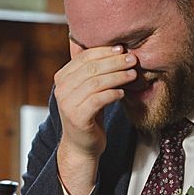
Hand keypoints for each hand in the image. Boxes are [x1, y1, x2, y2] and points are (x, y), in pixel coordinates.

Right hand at [54, 42, 136, 194]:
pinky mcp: (77, 117)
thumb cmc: (89, 114)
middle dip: (114, 62)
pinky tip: (123, 92)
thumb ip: (95, 72)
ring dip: (117, 76)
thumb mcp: (89, 89)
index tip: (122, 49)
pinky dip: (112, 93)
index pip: (83, 57)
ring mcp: (67, 104)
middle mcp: (61, 89)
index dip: (104, 51)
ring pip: (95, 83)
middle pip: (91, 68)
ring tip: (133, 74)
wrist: (82, 145)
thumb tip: (119, 50)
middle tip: (132, 59)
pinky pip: (98, 99)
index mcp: (62, 78)